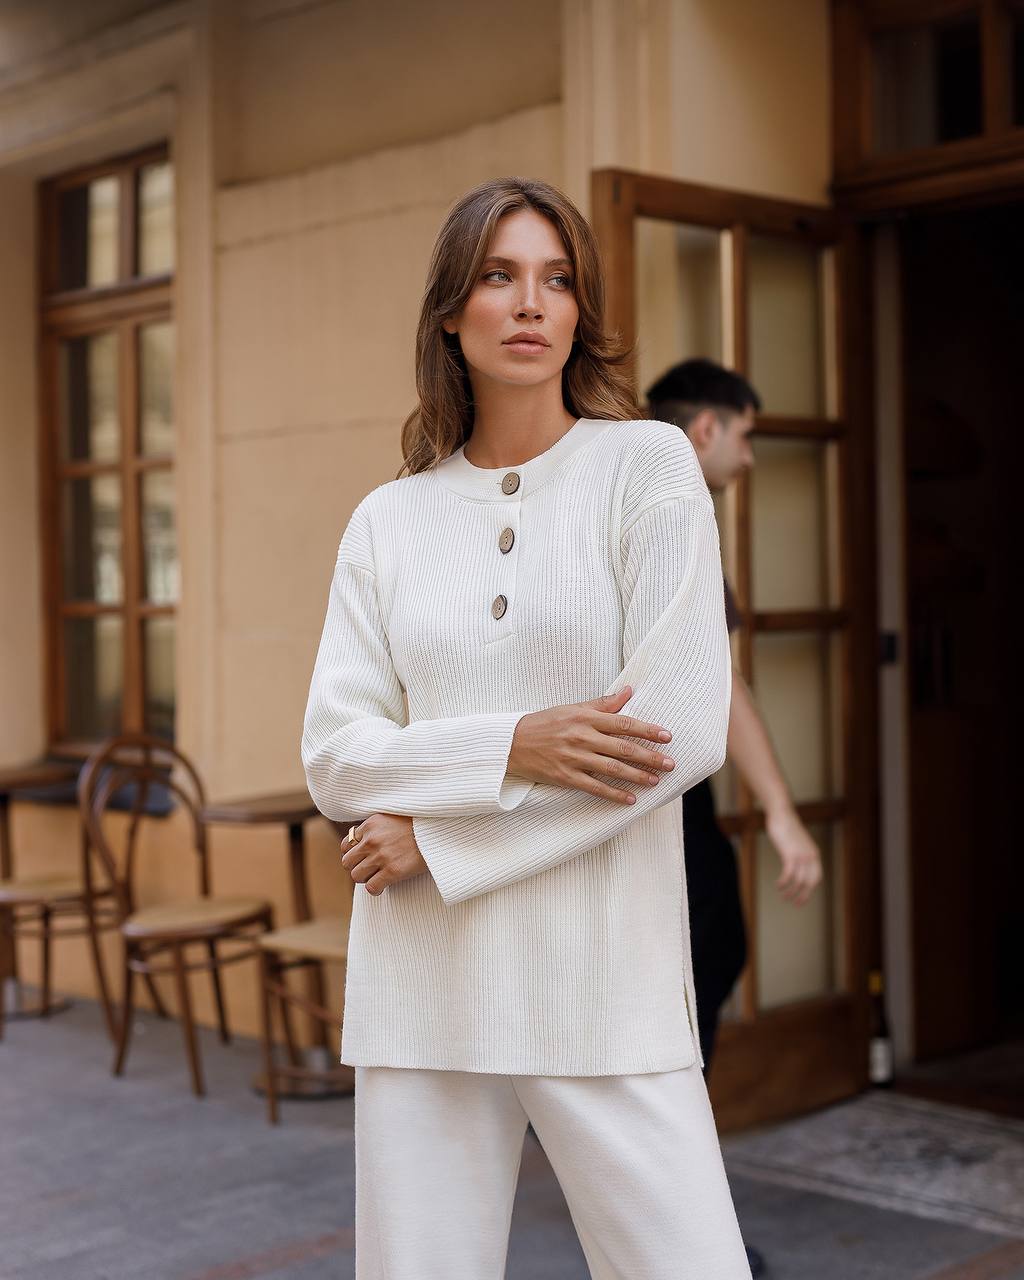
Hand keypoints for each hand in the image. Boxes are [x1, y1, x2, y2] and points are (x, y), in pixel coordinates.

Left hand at [340, 813, 426, 895]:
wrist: (440, 831)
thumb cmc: (421, 824)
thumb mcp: (394, 816)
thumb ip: (377, 827)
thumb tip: (364, 840)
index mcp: (371, 824)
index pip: (347, 844)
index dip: (354, 853)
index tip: (363, 857)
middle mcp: (372, 839)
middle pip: (347, 862)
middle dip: (357, 867)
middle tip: (369, 869)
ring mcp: (381, 856)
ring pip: (356, 876)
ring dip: (365, 879)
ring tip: (376, 877)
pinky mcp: (393, 871)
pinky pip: (371, 887)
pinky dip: (375, 889)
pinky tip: (383, 886)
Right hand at [507, 686, 676, 804]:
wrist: (512, 742)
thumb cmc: (545, 723)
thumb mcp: (573, 708)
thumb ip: (603, 704)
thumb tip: (628, 691)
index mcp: (586, 718)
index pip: (624, 723)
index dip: (648, 730)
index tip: (667, 736)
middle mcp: (582, 737)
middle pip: (623, 748)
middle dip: (650, 756)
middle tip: (670, 763)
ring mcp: (574, 758)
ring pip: (612, 769)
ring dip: (637, 776)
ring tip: (656, 781)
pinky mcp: (566, 777)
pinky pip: (595, 787)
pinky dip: (613, 794)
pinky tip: (630, 799)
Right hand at [765, 808, 821, 905]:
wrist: (782, 814)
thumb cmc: (787, 826)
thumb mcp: (797, 842)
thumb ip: (799, 852)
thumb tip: (795, 863)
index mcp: (814, 854)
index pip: (817, 877)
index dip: (811, 889)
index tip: (803, 896)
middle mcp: (811, 856)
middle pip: (810, 882)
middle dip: (804, 895)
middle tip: (796, 904)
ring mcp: (801, 855)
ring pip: (799, 881)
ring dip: (791, 892)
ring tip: (784, 897)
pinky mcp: (790, 854)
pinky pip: (788, 874)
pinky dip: (783, 882)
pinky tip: (778, 885)